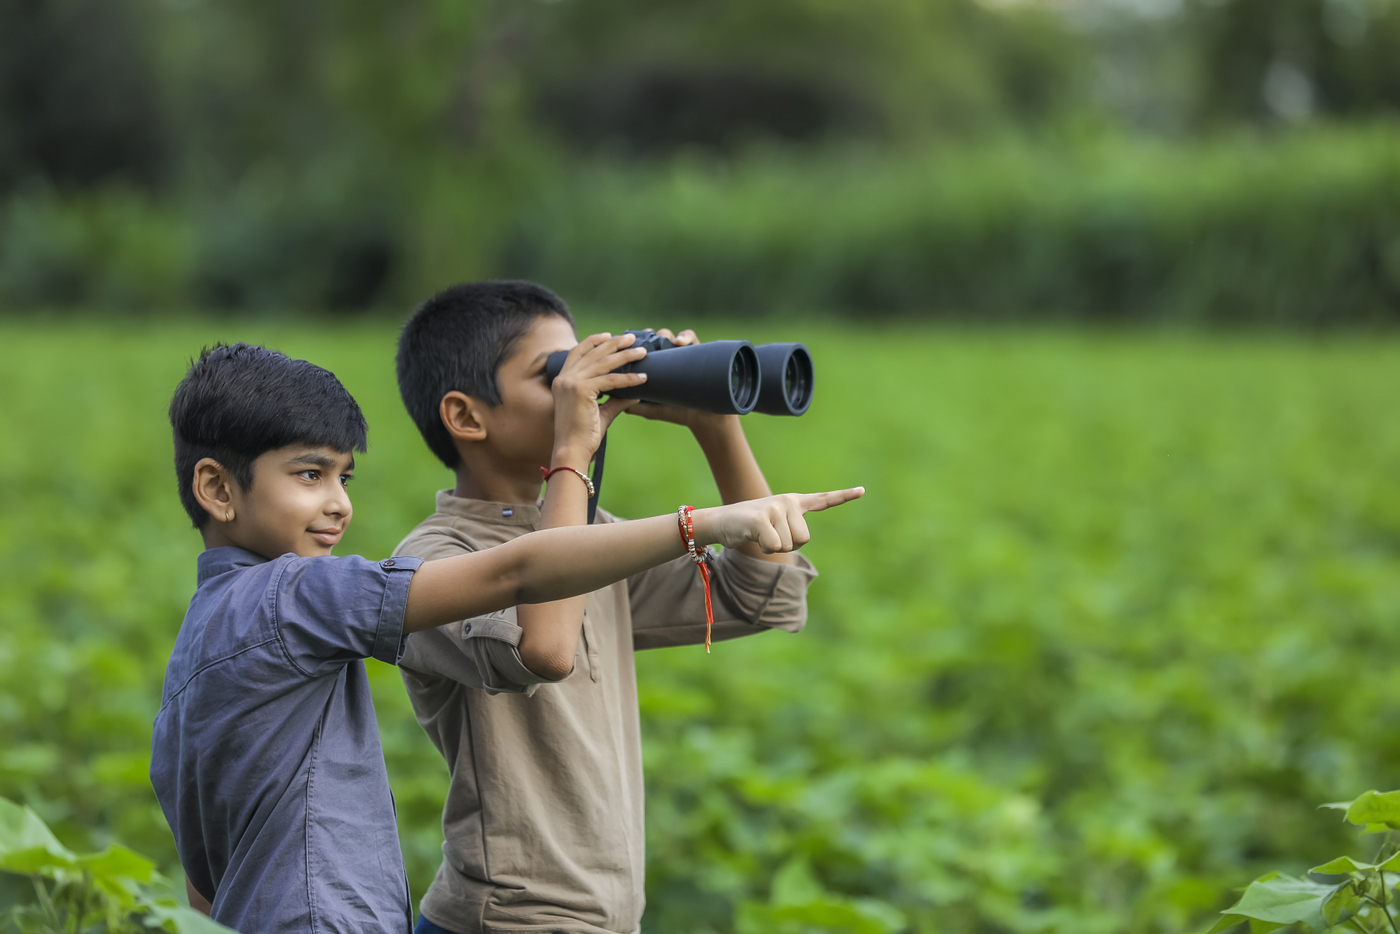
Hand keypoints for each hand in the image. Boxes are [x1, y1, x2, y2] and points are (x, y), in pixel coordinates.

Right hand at [550, 332, 647, 463]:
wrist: (572, 450)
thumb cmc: (583, 435)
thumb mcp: (601, 412)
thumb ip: (616, 400)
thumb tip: (636, 393)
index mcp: (562, 380)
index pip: (578, 351)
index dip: (595, 341)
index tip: (611, 336)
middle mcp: (564, 378)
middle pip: (593, 352)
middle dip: (614, 343)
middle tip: (632, 338)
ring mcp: (571, 382)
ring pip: (603, 362)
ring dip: (625, 355)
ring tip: (642, 352)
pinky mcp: (580, 390)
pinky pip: (610, 380)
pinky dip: (628, 378)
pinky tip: (642, 378)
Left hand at [625, 328, 724, 429]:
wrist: (702, 417)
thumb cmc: (676, 411)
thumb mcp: (650, 408)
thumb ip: (632, 404)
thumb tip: (611, 399)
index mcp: (653, 365)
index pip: (637, 348)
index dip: (628, 344)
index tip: (620, 347)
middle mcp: (665, 356)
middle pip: (650, 337)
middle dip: (644, 337)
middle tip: (638, 343)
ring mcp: (680, 353)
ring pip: (667, 335)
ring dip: (662, 334)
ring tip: (662, 341)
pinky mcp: (697, 352)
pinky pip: (691, 337)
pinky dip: (685, 336)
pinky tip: (680, 342)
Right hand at [692, 488, 864, 552]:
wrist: (720, 521)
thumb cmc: (749, 527)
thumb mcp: (773, 526)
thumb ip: (788, 530)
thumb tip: (792, 541)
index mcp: (794, 502)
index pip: (823, 500)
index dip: (843, 496)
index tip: (862, 490)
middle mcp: (788, 502)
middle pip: (803, 539)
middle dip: (787, 545)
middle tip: (769, 535)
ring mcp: (775, 508)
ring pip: (789, 545)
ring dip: (774, 547)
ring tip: (760, 534)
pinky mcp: (762, 519)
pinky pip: (774, 546)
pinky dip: (764, 548)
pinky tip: (753, 536)